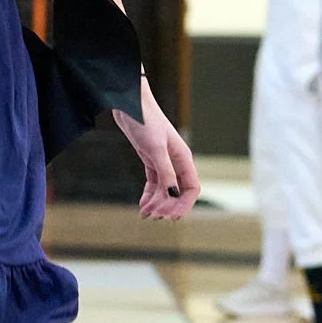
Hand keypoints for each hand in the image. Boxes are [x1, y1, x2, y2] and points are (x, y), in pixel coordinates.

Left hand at [114, 82, 199, 220]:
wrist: (130, 104)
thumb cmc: (146, 121)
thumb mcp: (155, 148)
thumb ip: (165, 172)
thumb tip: (172, 194)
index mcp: (183, 159)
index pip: (191, 188)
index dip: (183, 204)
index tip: (172, 218)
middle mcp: (176, 162)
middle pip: (177, 192)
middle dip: (167, 206)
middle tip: (153, 217)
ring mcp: (164, 162)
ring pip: (164, 190)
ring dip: (157, 204)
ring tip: (145, 215)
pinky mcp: (151, 160)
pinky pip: (154, 183)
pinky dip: (149, 196)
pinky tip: (143, 205)